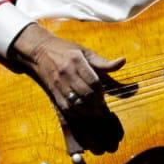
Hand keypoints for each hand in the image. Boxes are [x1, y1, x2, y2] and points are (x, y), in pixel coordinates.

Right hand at [11, 23, 125, 113]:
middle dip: (96, 102)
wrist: (40, 51)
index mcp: (77, 61)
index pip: (93, 82)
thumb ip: (103, 62)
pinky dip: (76, 112)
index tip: (104, 94)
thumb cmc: (67, 50)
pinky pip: (66, 107)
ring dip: (88, 110)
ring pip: (76, 103)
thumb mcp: (85, 52)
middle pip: (85, 94)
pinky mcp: (53, 92)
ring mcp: (58, 84)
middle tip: (102, 105)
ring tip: (95, 111)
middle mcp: (67, 73)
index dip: (101, 91)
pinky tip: (83, 112)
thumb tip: (123, 61)